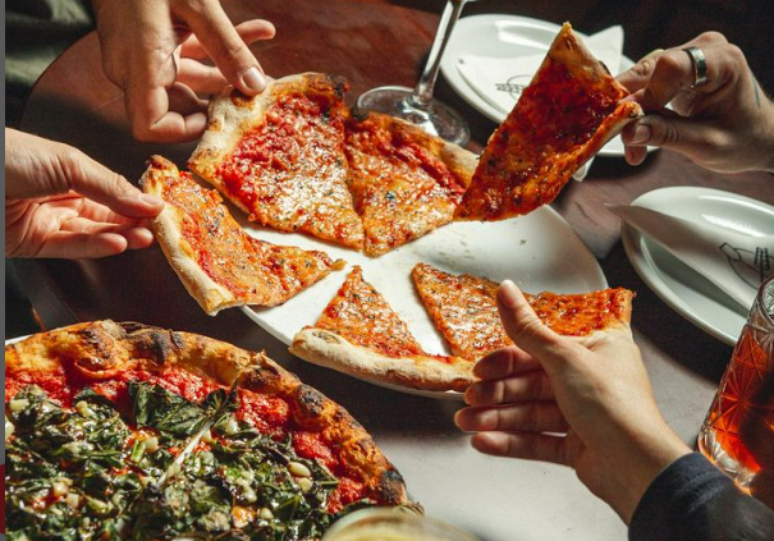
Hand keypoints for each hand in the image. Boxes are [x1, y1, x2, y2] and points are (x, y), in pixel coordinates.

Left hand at [5, 129, 163, 258]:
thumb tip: (147, 201)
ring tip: (144, 237)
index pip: (111, 190)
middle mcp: (59, 197)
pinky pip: (70, 248)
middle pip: (105, 214)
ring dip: (120, 236)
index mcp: (68, 171)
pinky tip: (117, 243)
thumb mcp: (68, 163)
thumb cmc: (9, 154)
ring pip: (91, 234)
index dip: (136, 200)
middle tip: (158, 228)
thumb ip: (109, 186)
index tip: (161, 208)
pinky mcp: (33, 244)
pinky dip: (95, 247)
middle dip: (133, 221)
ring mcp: (46, 222)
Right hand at [92, 0, 275, 142]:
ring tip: (266, 70)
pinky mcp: (149, 39)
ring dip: (227, 70)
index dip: (182, 132)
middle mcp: (134, 66)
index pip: (149, 126)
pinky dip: (216, 47)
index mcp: (139, 64)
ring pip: (189, 76)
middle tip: (255, 98)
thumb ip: (228, 48)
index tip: (217, 120)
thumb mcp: (197, 5)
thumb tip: (256, 87)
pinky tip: (259, 31)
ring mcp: (140, 54)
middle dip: (219, 101)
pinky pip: (185, 54)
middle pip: (177, 104)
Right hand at [454, 281, 690, 521]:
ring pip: (529, 413)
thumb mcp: (565, 357)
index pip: (540, 349)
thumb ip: (527, 329)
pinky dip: (510, 441)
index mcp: (596, 350)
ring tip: (468, 422)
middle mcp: (589, 380)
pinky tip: (486, 440)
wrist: (638, 468)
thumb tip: (507, 292)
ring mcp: (583, 415)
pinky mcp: (576, 447)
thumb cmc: (618, 407)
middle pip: (530, 383)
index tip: (482, 366)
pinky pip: (536, 440)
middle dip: (496, 392)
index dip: (507, 359)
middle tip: (471, 398)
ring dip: (496, 418)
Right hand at [617, 32, 773, 172]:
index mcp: (723, 62)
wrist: (756, 137)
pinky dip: (638, 112)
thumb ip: (667, 135)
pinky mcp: (676, 69)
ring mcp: (688, 57)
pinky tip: (637, 135)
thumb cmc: (743, 139)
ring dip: (632, 114)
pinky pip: (645, 86)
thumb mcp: (707, 145)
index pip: (670, 66)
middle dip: (631, 107)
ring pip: (641, 80)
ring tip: (634, 148)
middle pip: (649, 71)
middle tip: (622, 139)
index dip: (645, 93)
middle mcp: (703, 50)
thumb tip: (628, 132)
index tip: (631, 124)